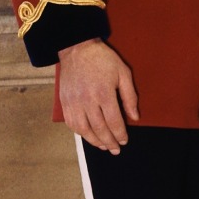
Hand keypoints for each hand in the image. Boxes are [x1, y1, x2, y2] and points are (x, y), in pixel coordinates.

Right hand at [56, 39, 139, 153]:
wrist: (77, 49)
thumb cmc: (103, 59)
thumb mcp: (123, 73)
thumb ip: (130, 96)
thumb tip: (134, 117)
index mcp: (104, 93)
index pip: (114, 121)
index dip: (120, 134)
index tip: (124, 140)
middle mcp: (87, 100)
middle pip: (99, 128)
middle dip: (109, 142)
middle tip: (116, 150)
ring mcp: (74, 102)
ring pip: (84, 129)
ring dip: (94, 141)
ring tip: (103, 146)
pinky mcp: (64, 102)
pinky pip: (71, 123)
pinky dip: (80, 133)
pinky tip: (88, 136)